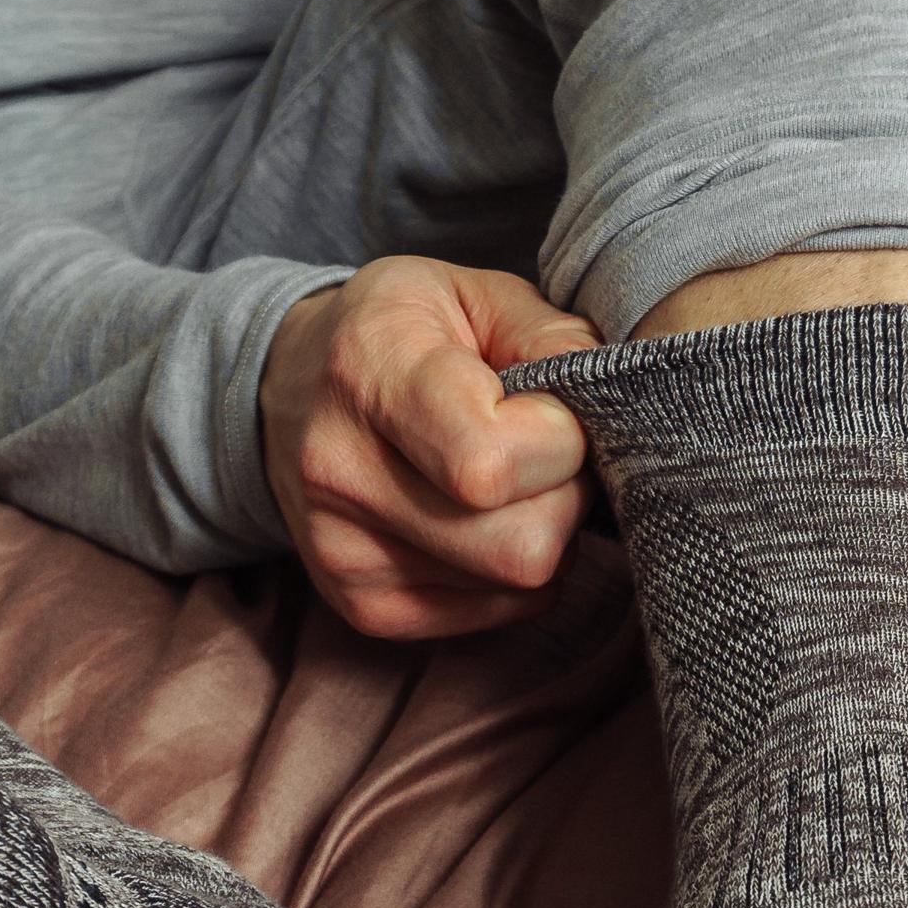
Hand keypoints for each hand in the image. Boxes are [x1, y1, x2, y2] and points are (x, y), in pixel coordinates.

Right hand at [261, 257, 600, 639]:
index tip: (549, 407)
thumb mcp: (472, 294)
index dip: (559, 439)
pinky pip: (499, 614)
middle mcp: (341, 473)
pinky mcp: (365, 608)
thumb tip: (616, 403)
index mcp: (370, 373)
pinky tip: (484, 521)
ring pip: (519, 585)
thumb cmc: (403, 335)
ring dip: (544, 534)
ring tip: (512, 483)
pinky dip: (514, 572)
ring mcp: (345, 555)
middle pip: (522, 546)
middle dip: (564, 497)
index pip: (493, 463)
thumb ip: (553, 338)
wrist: (291, 390)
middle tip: (543, 454)